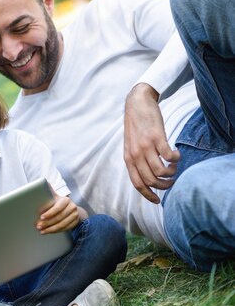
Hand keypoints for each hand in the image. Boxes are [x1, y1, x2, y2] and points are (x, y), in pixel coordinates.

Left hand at [36, 196, 79, 233]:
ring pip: (62, 224)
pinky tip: (49, 231)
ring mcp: (74, 215)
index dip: (49, 213)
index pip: (57, 208)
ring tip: (42, 230)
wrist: (71, 207)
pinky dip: (55, 231)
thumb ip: (47, 203)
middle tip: (39, 226)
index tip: (41, 217)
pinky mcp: (75, 222)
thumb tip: (38, 211)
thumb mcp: (54, 200)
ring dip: (50, 229)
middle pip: (59, 217)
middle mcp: (71, 207)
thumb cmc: (59, 203)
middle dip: (47, 223)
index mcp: (65, 200)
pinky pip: (64, 228)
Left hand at [124, 83, 179, 202]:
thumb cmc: (137, 127)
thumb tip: (148, 177)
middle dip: (164, 185)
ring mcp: (145, 146)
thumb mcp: (131, 145)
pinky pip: (169, 156)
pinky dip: (176, 159)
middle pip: (151, 180)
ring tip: (174, 166)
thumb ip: (137, 160)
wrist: (137, 104)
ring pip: (161, 170)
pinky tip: (176, 154)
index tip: (158, 201)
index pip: (137, 183)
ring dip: (172, 172)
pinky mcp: (157, 137)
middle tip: (172, 181)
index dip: (148, 194)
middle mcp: (135, 154)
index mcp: (128, 158)